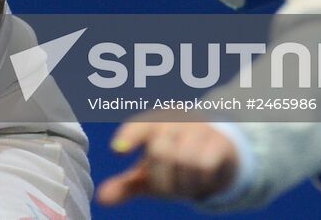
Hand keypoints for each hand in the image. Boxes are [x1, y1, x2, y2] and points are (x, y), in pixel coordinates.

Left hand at [96, 120, 239, 205]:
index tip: (116, 150)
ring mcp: (200, 129)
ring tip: (185, 186)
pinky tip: (201, 181)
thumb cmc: (176, 160)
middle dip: (161, 179)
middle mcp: (177, 120)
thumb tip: (101, 199)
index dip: (129, 136)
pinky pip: (204, 165)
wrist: (219, 154)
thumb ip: (126, 185)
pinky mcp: (220, 143)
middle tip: (169, 188)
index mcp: (155, 123)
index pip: (140, 125)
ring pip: (183, 160)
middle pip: (159, 151)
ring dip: (182, 183)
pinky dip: (199, 180)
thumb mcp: (149, 174)